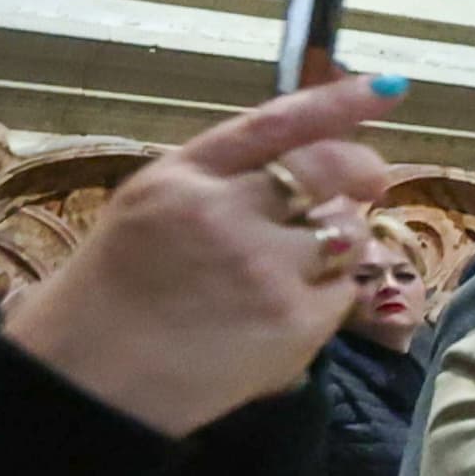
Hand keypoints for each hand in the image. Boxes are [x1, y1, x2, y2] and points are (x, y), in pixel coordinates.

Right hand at [5, 79, 399, 435]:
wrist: (85, 387)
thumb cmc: (108, 302)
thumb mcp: (144, 214)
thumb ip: (215, 187)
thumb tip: (300, 169)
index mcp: (181, 178)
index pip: (275, 123)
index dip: (340, 102)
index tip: (390, 87)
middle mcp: (223, 212)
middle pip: (328, 169)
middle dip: (363, 170)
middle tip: (372, 181)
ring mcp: (262, 267)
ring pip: (345, 232)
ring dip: (340, 242)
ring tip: (297, 266)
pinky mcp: (292, 322)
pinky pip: (342, 294)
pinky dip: (328, 299)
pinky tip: (285, 315)